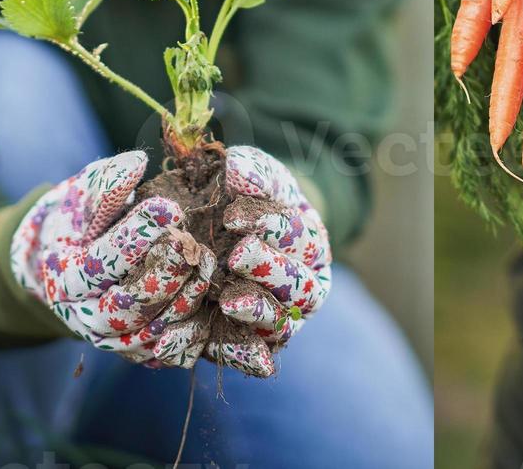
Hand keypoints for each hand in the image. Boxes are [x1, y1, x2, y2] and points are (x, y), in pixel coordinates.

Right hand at [11, 150, 214, 367]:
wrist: (67, 266)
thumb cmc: (80, 223)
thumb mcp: (82, 197)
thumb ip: (106, 184)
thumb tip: (137, 163)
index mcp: (65, 276)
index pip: (103, 260)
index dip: (137, 236)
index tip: (169, 208)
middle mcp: (85, 315)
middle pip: (129, 303)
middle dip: (165, 272)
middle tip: (192, 243)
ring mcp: (111, 339)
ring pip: (152, 329)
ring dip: (183, 299)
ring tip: (204, 265)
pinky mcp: (137, 351)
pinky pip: (168, 351)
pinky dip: (190, 333)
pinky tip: (209, 305)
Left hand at [209, 146, 331, 375]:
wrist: (229, 241)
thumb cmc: (245, 201)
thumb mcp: (251, 177)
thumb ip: (249, 172)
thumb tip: (236, 167)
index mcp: (309, 245)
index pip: (296, 234)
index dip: (268, 223)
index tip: (232, 213)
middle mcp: (305, 289)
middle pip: (297, 284)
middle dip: (268, 269)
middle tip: (236, 255)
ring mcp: (282, 320)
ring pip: (279, 324)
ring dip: (256, 313)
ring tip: (229, 301)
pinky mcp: (252, 345)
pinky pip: (247, 355)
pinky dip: (236, 356)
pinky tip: (213, 349)